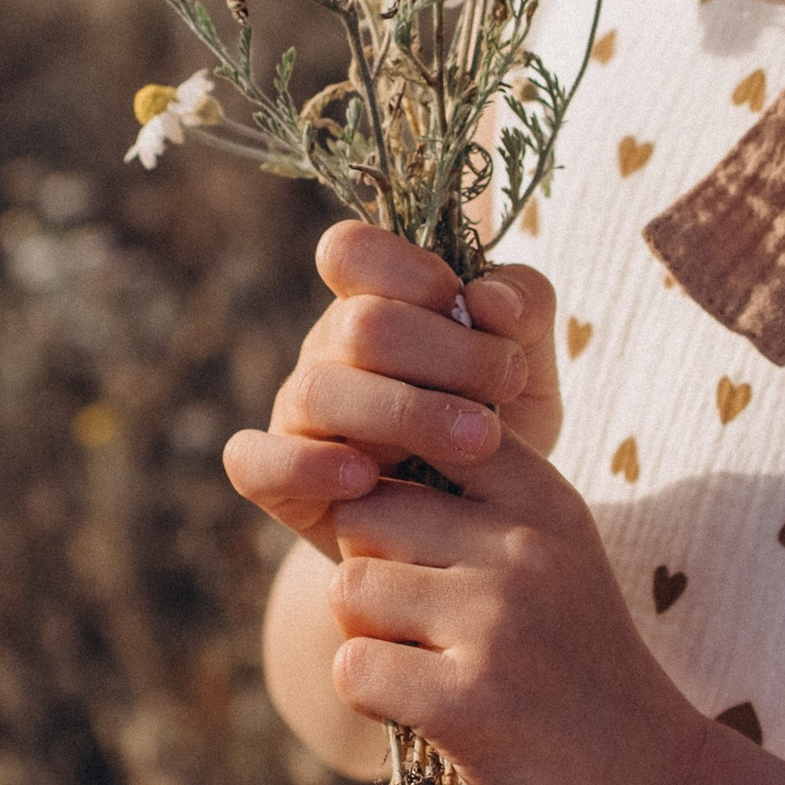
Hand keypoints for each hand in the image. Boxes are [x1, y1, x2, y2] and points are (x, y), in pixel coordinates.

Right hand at [223, 222, 561, 546]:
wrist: (476, 534)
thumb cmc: (498, 425)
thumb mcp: (529, 363)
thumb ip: (524, 310)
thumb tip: (487, 298)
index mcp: (375, 302)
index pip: (352, 251)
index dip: (412, 272)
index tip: (478, 315)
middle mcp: (327, 351)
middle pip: (358, 325)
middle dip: (445, 353)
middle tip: (507, 386)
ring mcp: (297, 413)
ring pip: (318, 391)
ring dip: (406, 413)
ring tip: (479, 443)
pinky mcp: (276, 480)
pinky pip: (255, 461)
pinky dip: (305, 466)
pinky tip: (365, 480)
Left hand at [322, 435, 712, 784]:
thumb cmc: (575, 671)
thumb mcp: (551, 559)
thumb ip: (474, 505)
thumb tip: (355, 463)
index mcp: (544, 500)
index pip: (423, 433)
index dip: (391, 486)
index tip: (418, 543)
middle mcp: (525, 548)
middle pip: (364, 514)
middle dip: (371, 572)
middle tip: (424, 629)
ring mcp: (499, 623)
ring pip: (347, 589)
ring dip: (367, 636)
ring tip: (430, 670)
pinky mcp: (470, 701)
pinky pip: (353, 668)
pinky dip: (371, 699)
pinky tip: (427, 716)